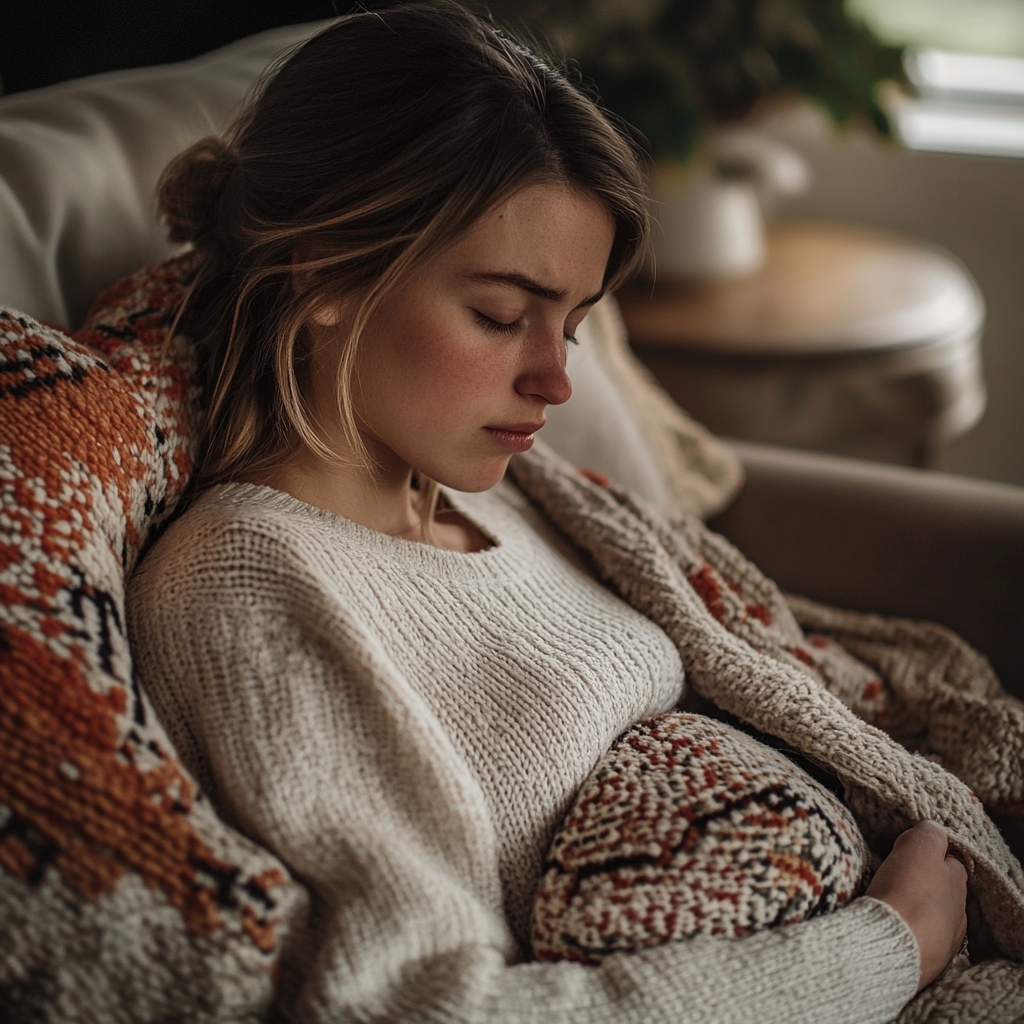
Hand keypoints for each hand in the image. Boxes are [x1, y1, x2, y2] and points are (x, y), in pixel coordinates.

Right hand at [866, 820, 967, 991]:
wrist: (895, 945)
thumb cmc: (905, 892)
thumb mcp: (917, 848)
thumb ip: (928, 834)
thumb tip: (931, 829)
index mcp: (957, 879)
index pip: (949, 857)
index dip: (927, 851)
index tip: (904, 850)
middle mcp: (958, 908)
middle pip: (943, 887)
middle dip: (925, 881)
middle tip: (897, 875)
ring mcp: (946, 936)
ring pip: (934, 914)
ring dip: (919, 907)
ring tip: (893, 902)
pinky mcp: (929, 958)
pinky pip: (922, 937)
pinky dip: (912, 930)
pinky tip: (896, 925)